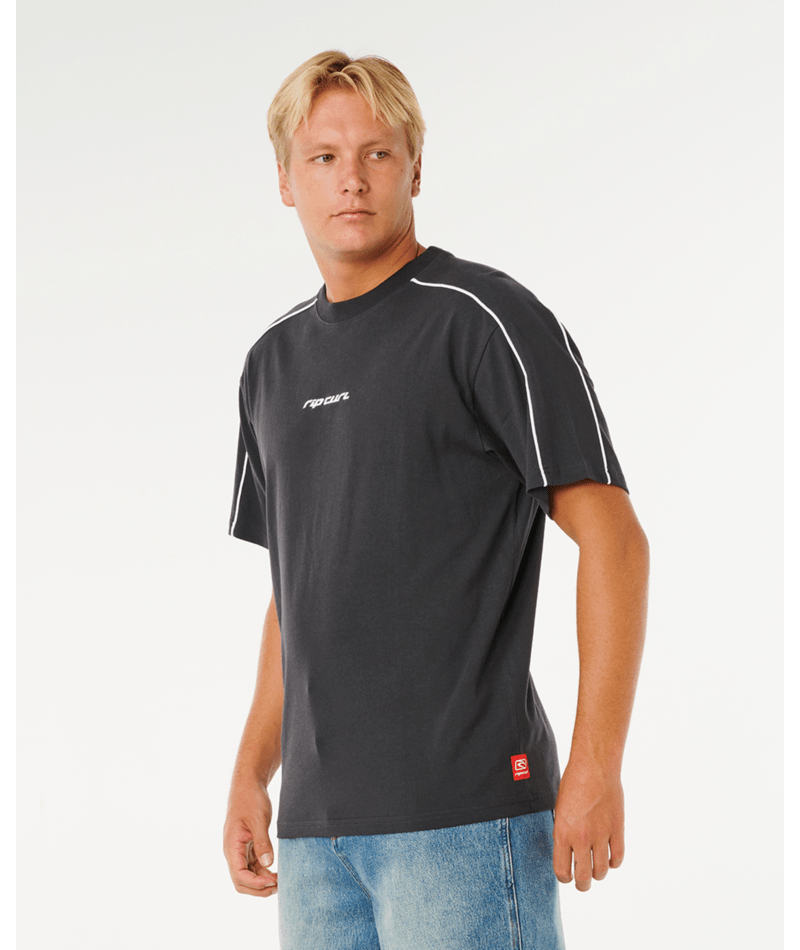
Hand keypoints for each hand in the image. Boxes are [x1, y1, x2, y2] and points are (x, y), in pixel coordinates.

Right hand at [223, 779, 278, 896]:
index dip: (255, 884)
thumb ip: (262, 842)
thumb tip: (267, 865)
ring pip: (249, 876)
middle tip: (279, 885)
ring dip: (263, 882)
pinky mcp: (249, 846)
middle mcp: (234, 852)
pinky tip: (277, 871)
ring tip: (281, 880)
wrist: (249, 784)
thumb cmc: (251, 798)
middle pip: (242, 882)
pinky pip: (254, 866)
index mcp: (232, 846)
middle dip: (259, 888)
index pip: (239, 875)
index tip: (272, 881)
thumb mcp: (258, 819)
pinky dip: (264, 872)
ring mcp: (241, 850)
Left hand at [552, 760, 624, 890]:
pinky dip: (613, 862)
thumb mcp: (560, 809)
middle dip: (582, 885)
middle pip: (583, 877)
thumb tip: (568, 852)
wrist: (594, 767)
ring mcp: (601, 836)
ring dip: (598, 875)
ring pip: (602, 872)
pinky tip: (609, 858)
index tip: (567, 876)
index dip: (564, 878)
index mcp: (562, 833)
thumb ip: (564, 832)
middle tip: (582, 884)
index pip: (562, 871)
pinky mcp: (618, 830)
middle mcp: (581, 839)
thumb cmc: (573, 784)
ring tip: (596, 871)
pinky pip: (618, 858)